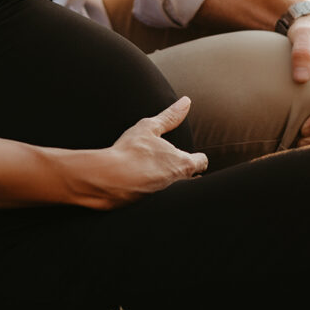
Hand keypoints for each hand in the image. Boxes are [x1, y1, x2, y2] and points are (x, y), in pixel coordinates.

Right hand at [79, 96, 208, 208]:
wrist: (108, 179)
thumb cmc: (130, 152)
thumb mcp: (149, 127)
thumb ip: (170, 116)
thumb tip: (186, 101)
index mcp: (183, 164)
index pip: (202, 162)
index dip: (198, 158)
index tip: (192, 156)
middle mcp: (179, 185)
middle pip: (193, 181)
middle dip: (188, 176)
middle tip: (175, 168)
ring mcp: (166, 199)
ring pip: (177, 193)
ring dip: (172, 186)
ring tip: (158, 178)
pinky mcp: (151, 208)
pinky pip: (160, 203)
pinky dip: (156, 196)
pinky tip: (143, 189)